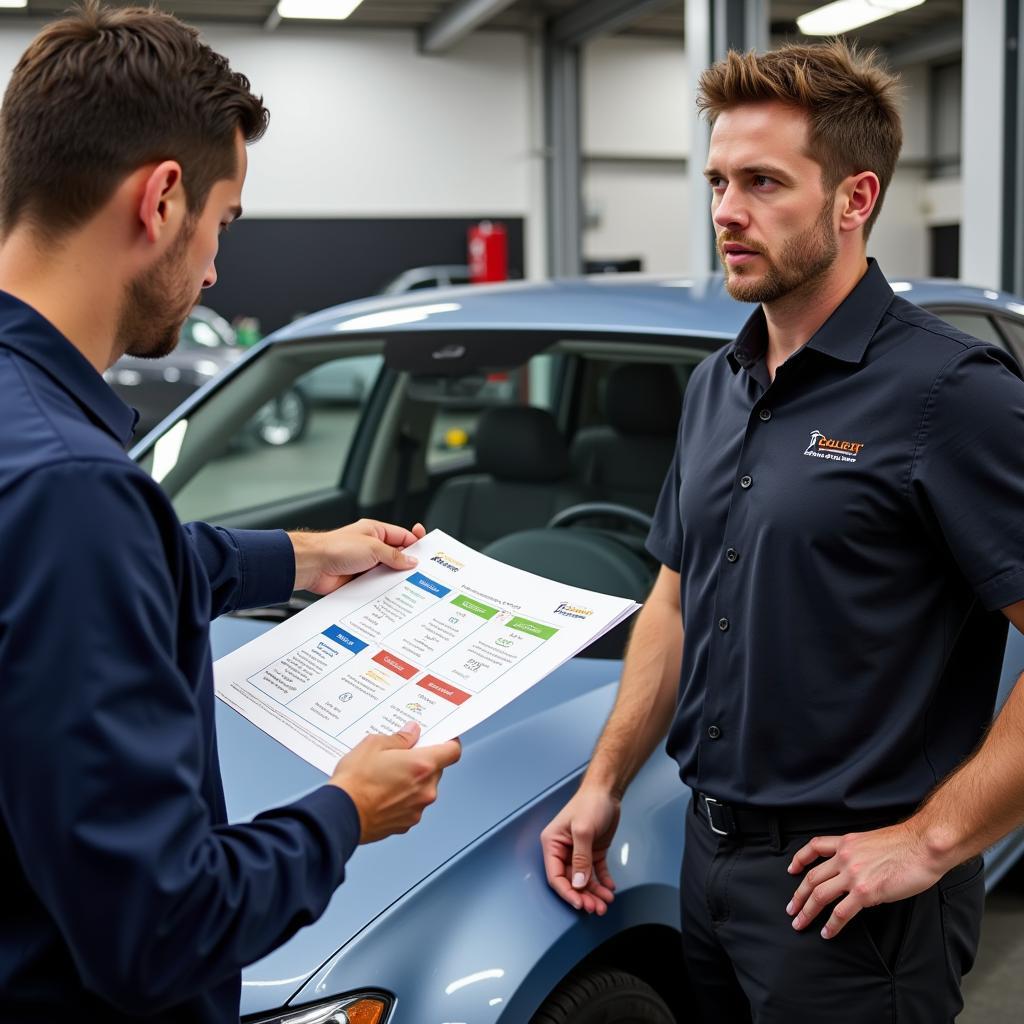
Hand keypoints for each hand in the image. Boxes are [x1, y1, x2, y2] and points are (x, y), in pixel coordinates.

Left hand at [291, 520, 425, 593]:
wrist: (312, 565)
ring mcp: (364, 564)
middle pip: (396, 556)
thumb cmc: (336, 548)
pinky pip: (375, 585)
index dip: (415, 543)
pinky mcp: (358, 580)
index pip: (402, 536)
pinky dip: (382, 589)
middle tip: (422, 571)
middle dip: (407, 563)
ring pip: (387, 572)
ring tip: (407, 584)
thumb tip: (410, 560)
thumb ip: (394, 555)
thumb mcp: (373, 548)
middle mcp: (370, 547)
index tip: (427, 549)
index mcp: (375, 532)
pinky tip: (389, 594)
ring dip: (393, 578)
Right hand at [330, 722, 461, 842]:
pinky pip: (411, 805)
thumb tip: (411, 733)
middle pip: (436, 770)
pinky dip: (402, 799)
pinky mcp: (405, 824)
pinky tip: (382, 793)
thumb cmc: (355, 781)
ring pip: (423, 789)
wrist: (340, 815)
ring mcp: (417, 809)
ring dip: (412, 781)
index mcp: (422, 766)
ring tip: (386, 776)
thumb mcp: (374, 745)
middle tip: (401, 755)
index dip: (449, 742)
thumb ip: (399, 738)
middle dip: (422, 761)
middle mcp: (426, 790)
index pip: (452, 751)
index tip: (441, 738)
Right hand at [541, 785, 620, 913]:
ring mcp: (579, 852)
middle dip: (584, 896)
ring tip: (606, 901)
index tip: (580, 903)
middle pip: (571, 881)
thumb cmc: (590, 803)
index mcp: (553, 843)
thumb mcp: (583, 830)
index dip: (567, 892)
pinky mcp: (593, 852)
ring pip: (584, 880)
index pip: (555, 875)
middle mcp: (563, 850)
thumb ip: (580, 859)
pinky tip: (610, 888)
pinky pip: (596, 872)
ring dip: (594, 892)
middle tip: (597, 907)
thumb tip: (577, 883)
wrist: (607, 791)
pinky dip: (603, 881)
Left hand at [786, 820, 947, 937]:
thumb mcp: (873, 842)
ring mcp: (853, 874)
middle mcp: (845, 857)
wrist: (924, 845)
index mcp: (847, 842)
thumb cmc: (908, 844)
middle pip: (812, 877)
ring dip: (807, 911)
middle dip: (798, 895)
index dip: (800, 860)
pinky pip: (841, 912)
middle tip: (791, 909)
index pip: (814, 847)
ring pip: (820, 895)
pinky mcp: (865, 892)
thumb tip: (857, 874)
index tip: (792, 870)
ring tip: (800, 923)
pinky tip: (827, 932)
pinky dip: (831, 925)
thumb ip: (860, 855)